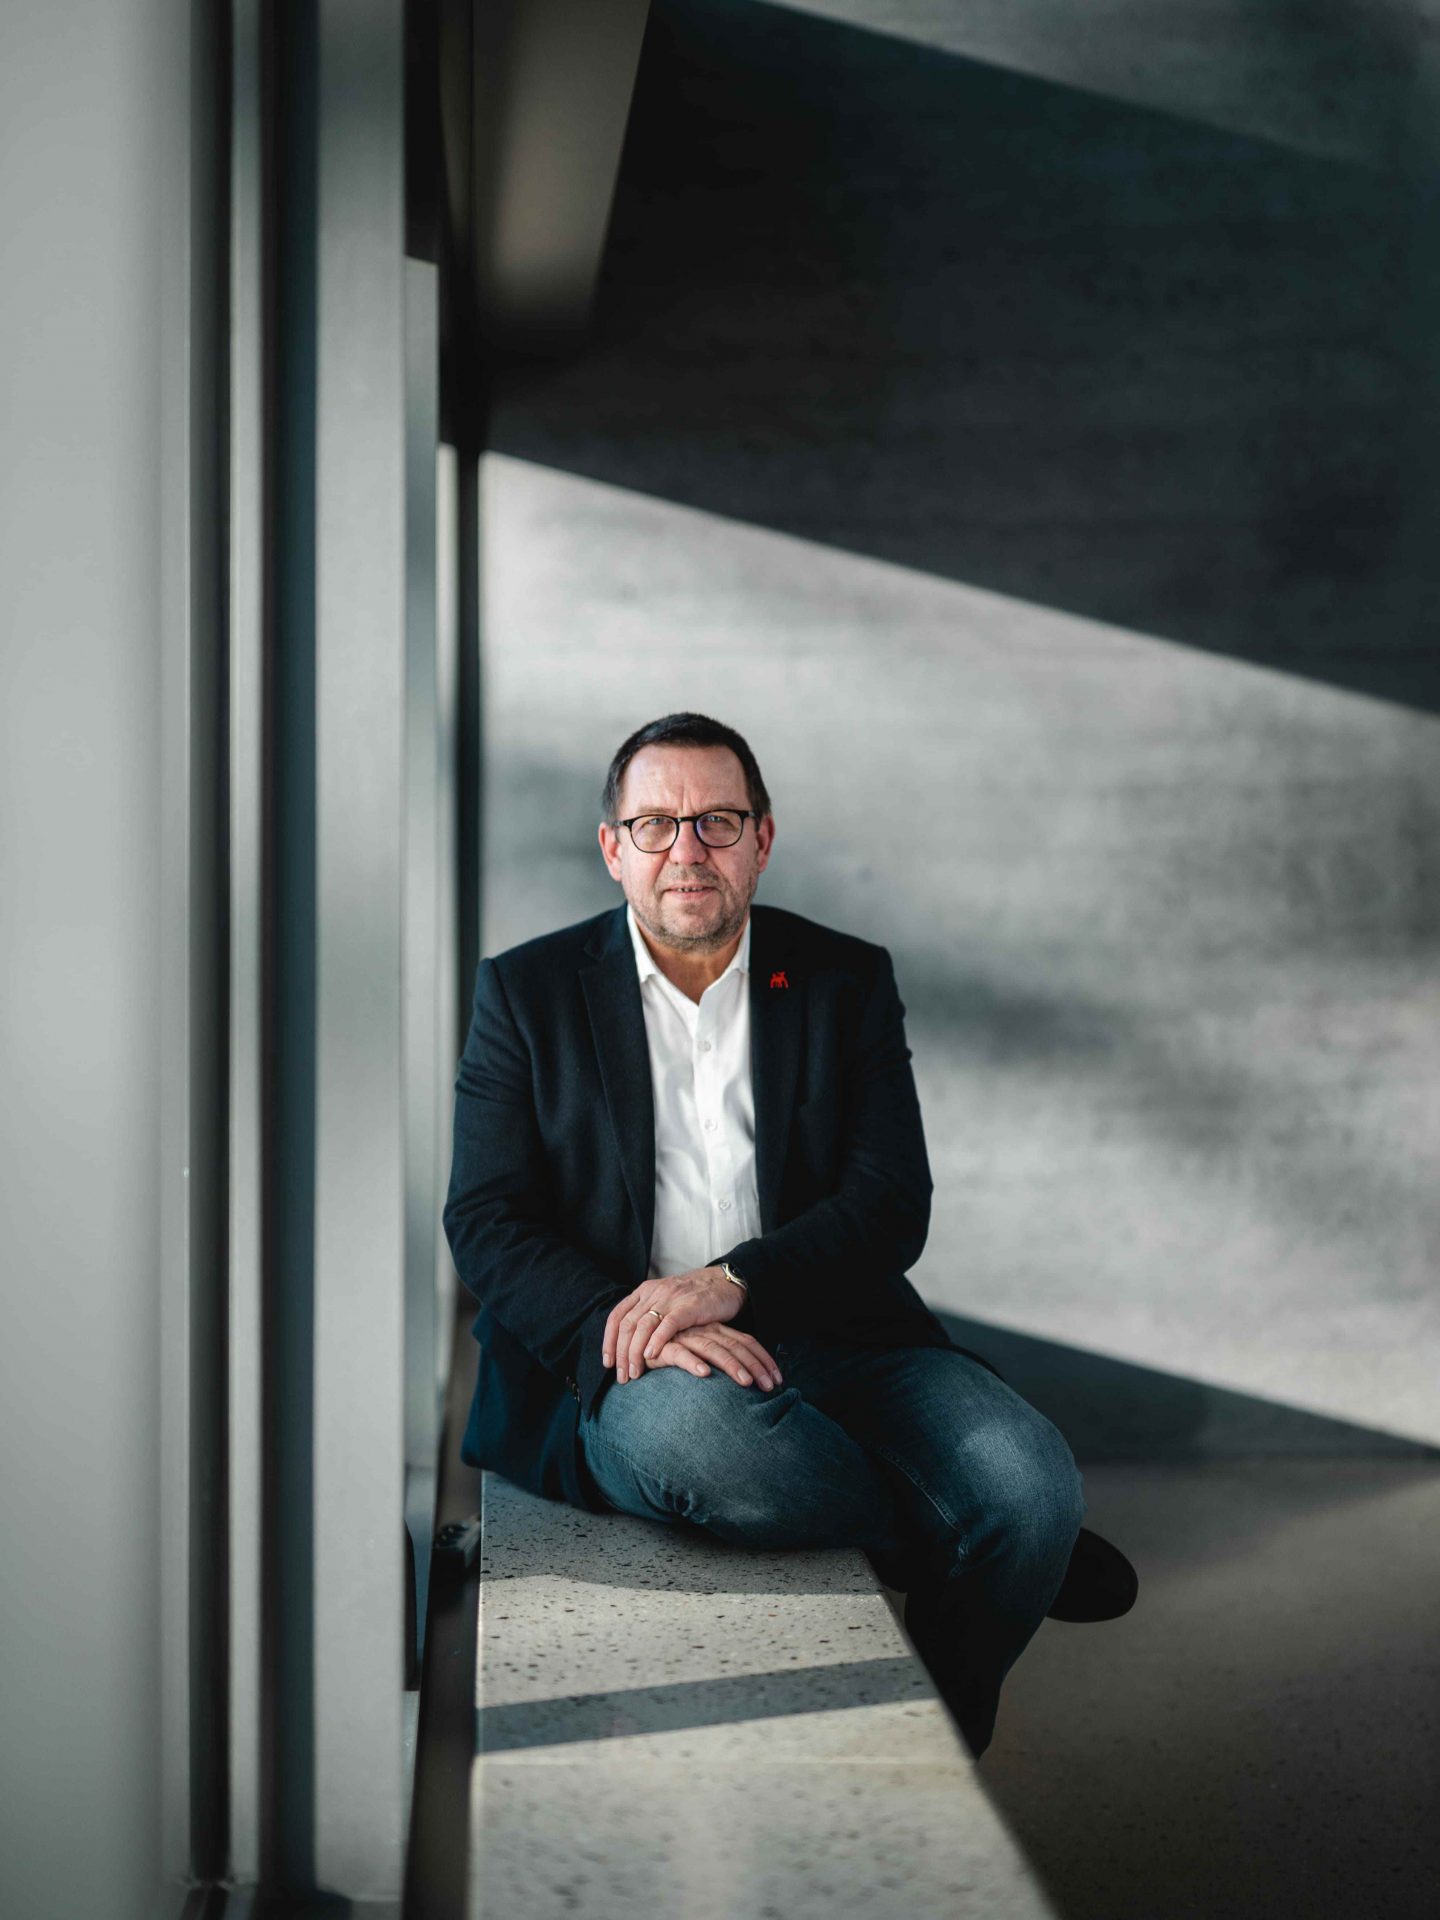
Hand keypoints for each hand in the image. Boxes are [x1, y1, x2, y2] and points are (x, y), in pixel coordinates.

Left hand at [603, 1265, 745, 1382]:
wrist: (724, 1283)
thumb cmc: (694, 1299)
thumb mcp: (665, 1302)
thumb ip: (648, 1316)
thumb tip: (628, 1344)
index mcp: (644, 1291)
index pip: (617, 1316)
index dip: (609, 1341)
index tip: (608, 1363)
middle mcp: (654, 1293)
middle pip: (627, 1324)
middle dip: (621, 1353)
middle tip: (622, 1375)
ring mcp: (670, 1298)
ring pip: (643, 1326)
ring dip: (635, 1352)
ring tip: (635, 1372)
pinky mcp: (689, 1306)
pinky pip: (667, 1324)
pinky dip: (656, 1341)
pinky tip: (651, 1356)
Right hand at [643, 1322, 783, 1391]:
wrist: (640, 1339)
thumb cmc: (675, 1349)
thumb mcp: (703, 1352)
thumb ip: (721, 1360)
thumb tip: (750, 1380)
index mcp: (716, 1331)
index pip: (746, 1342)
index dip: (764, 1360)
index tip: (778, 1380)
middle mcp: (704, 1331)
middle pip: (735, 1347)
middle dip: (755, 1367)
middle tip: (769, 1387)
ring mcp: (685, 1337)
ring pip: (713, 1350)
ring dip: (731, 1366)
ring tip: (746, 1383)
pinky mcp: (664, 1346)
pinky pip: (679, 1353)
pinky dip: (692, 1362)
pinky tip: (704, 1374)